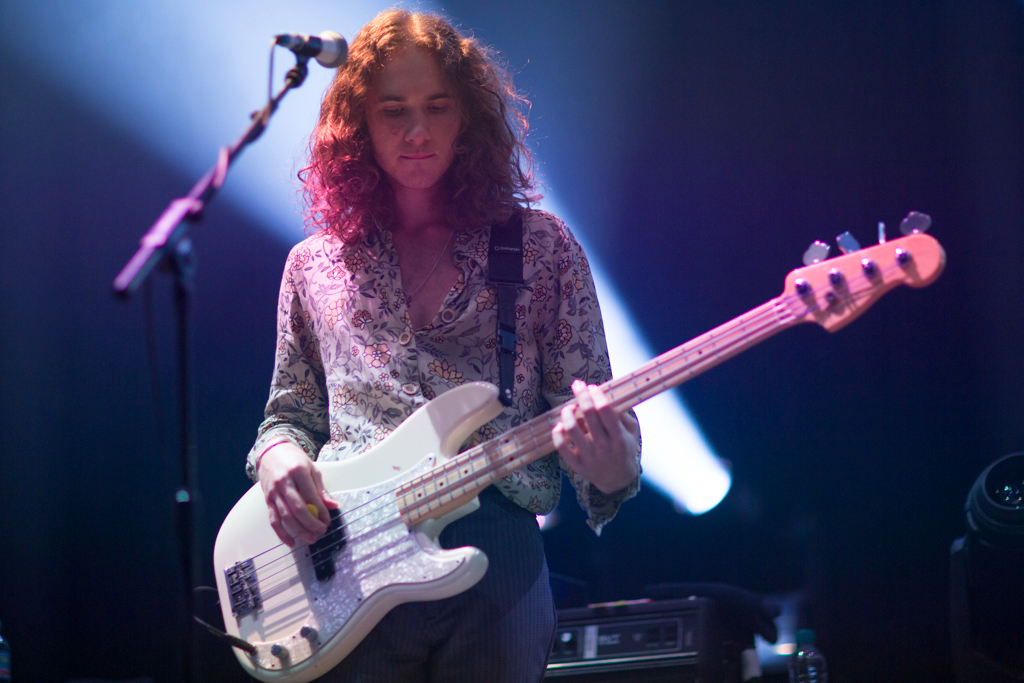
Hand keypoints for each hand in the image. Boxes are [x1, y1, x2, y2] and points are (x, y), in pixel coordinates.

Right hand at [257, 442, 338, 546]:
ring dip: (299, 531)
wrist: (271, 453)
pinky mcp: (267, 499)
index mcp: (298, 472)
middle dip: (311, 524)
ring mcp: (273, 492)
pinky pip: (273, 520)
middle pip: (298, 509)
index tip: (328, 521)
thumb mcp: (312, 469)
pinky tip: (291, 541)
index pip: (311, 497)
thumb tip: (332, 505)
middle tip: (322, 531)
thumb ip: (321, 489)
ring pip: (286, 516)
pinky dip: (281, 533)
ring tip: (311, 538)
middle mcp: (284, 483)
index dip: (321, 512)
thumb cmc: (294, 460)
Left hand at [552, 379, 639, 493]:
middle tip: (577, 384)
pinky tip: (560, 424)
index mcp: (619, 438)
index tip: (592, 387)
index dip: (596, 394)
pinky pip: (561, 446)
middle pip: (588, 414)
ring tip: (569, 407)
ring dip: (567, 412)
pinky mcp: (576, 465)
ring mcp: (589, 457)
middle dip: (581, 395)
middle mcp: (604, 447)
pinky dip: (557, 432)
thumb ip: (622, 414)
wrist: (617, 480)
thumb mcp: (631, 432)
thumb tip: (607, 393)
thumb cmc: (624, 449)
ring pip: (571, 428)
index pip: (605, 410)